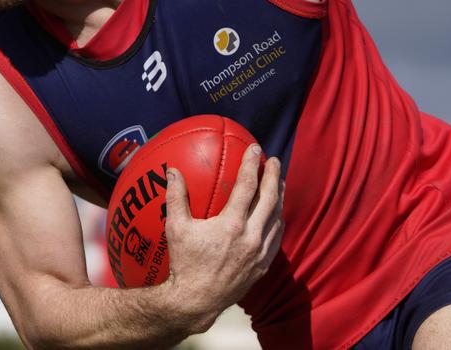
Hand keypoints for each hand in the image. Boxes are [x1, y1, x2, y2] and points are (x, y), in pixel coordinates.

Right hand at [164, 144, 284, 331]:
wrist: (196, 302)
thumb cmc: (184, 264)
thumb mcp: (176, 229)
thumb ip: (176, 197)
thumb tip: (172, 171)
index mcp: (231, 225)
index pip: (248, 186)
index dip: (252, 164)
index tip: (255, 149)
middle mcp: (251, 237)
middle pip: (270, 198)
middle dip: (274, 175)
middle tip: (274, 160)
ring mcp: (260, 252)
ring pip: (277, 217)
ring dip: (279, 196)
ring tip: (278, 182)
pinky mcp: (263, 265)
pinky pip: (277, 238)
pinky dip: (278, 220)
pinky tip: (275, 214)